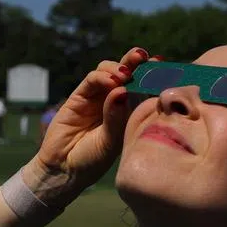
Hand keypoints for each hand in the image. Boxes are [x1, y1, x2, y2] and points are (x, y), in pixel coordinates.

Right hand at [29, 47, 153, 193]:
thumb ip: (116, 117)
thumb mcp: (111, 142)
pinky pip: (92, 80)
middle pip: (127, 73)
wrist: (64, 169)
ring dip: (119, 67)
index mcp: (129, 112)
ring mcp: (97, 97)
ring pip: (109, 71)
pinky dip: (102, 76)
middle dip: (136, 62)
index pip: (143, 87)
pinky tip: (112, 81)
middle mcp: (115, 101)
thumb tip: (122, 90)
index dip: (151, 75)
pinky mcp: (80, 96)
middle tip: (144, 57)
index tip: (162, 66)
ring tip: (126, 74)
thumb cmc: (92, 160)